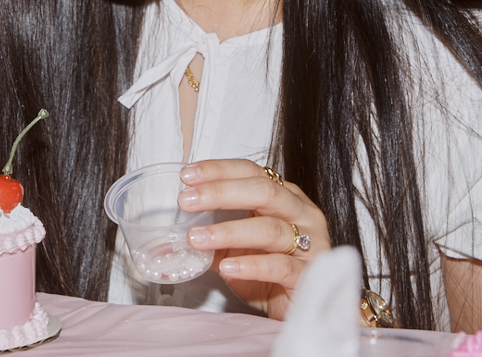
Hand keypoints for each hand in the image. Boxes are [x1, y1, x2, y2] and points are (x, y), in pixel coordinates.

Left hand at [178, 159, 329, 319]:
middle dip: (220, 193)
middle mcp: (302, 214)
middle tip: (186, 201)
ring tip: (196, 238)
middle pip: (263, 191)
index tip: (187, 175)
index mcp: (285, 197)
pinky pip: (281, 266)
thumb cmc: (270, 274)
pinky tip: (227, 267)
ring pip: (270, 229)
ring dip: (228, 231)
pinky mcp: (310, 276)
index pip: (252, 172)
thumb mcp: (236, 250)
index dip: (219, 170)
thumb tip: (170, 236)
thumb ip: (211, 237)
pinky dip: (251, 264)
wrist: (300, 310)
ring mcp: (311, 244)